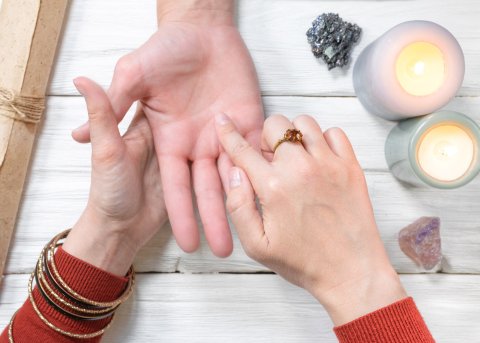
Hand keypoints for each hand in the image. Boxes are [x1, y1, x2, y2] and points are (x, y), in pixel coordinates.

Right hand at [71, 0, 263, 257]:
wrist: (200, 28)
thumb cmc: (165, 48)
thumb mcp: (134, 75)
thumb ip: (115, 104)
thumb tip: (79, 135)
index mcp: (171, 140)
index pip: (177, 186)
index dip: (182, 214)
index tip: (188, 243)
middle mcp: (198, 144)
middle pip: (209, 189)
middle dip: (217, 219)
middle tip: (226, 250)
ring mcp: (225, 135)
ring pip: (236, 176)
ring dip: (244, 202)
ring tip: (253, 231)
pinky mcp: (250, 122)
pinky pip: (259, 151)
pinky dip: (264, 171)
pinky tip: (271, 195)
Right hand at [215, 112, 407, 325]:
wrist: (351, 272)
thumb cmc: (304, 262)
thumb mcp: (257, 245)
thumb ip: (237, 206)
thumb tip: (234, 172)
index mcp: (273, 187)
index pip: (242, 149)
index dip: (228, 133)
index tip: (223, 121)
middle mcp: (300, 169)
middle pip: (274, 125)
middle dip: (266, 138)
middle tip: (271, 160)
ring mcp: (329, 165)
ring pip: (304, 123)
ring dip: (294, 135)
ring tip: (295, 157)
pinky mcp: (350, 167)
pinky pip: (334, 133)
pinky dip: (324, 139)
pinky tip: (319, 159)